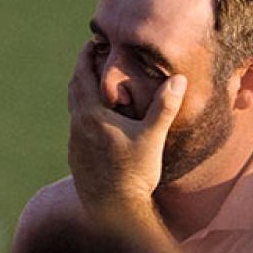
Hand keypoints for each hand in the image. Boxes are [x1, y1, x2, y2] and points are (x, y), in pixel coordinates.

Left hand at [68, 41, 186, 212]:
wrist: (113, 210)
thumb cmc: (134, 173)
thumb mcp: (152, 137)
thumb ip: (164, 107)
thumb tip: (179, 79)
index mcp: (92, 115)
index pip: (82, 76)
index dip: (86, 57)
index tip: (91, 42)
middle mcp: (78, 126)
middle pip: (74, 89)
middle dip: (81, 71)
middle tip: (91, 57)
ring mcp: (75, 144)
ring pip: (74, 109)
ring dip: (81, 93)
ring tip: (94, 86)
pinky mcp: (76, 158)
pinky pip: (77, 128)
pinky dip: (83, 115)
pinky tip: (96, 122)